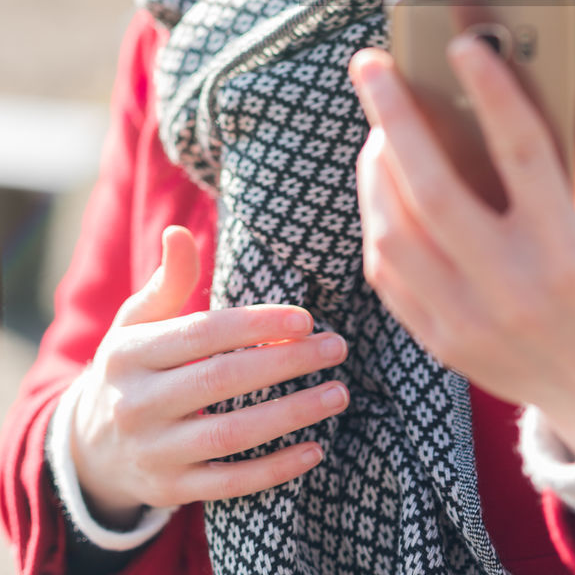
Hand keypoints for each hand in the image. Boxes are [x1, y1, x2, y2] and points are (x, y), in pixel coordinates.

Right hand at [71, 226, 348, 526]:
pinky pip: (228, 483)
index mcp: (131, 354)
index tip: (306, 319)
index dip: (256, 324)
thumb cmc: (130, 368)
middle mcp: (137, 405)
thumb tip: (178, 233)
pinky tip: (314, 450)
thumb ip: (167, 282)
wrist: (87, 448)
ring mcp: (154, 452)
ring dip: (290, 415)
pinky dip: (273, 471)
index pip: (202, 335)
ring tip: (338, 393)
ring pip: (230, 436)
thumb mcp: (135, 322)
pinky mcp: (170, 490)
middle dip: (286, 363)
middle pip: (221, 381)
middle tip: (337, 347)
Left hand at [350, 42, 574, 461]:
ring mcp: (468, 323)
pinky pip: (388, 273)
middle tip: (371, 65)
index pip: (522, 155)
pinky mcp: (440, 343)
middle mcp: (513, 290)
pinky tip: (383, 180)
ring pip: (396, 232)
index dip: (491, 91)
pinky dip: (376, 218)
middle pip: (434, 191)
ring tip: (377, 123)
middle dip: (395, 118)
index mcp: (570, 252)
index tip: (463, 44)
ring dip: (375, 168)